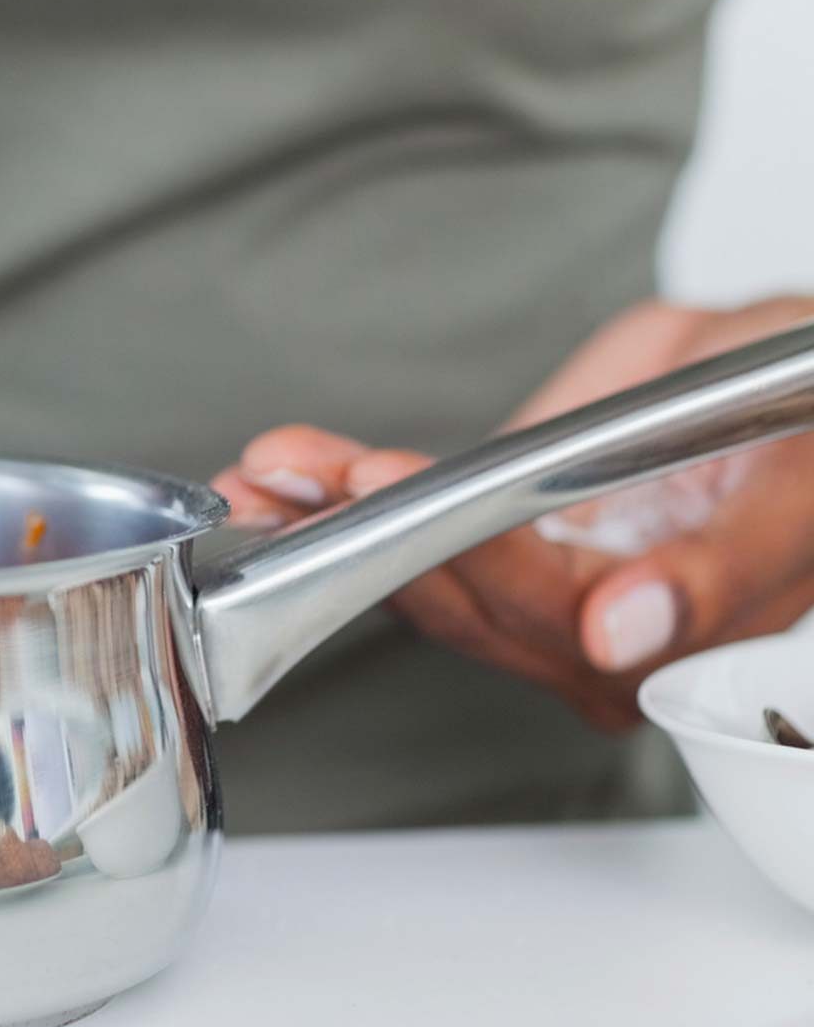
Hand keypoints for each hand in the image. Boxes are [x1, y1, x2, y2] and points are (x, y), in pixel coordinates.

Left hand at [212, 299, 813, 728]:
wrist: (788, 381)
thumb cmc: (801, 429)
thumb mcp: (795, 482)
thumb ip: (721, 568)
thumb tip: (622, 632)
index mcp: (683, 640)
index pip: (549, 616)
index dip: (466, 554)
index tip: (388, 482)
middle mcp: (600, 644)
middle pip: (462, 607)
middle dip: (365, 533)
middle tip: (298, 469)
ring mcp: (541, 604)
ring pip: (418, 583)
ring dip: (326, 524)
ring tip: (266, 471)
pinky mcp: (496, 560)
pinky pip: (409, 550)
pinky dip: (335, 510)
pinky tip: (276, 483)